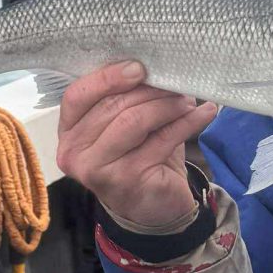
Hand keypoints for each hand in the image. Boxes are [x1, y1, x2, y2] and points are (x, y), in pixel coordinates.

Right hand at [57, 63, 218, 232]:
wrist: (153, 207)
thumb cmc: (138, 157)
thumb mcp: (125, 125)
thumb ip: (126, 98)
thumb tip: (156, 66)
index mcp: (68, 132)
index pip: (77, 96)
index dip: (107, 78)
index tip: (140, 67)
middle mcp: (74, 153)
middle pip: (111, 106)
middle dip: (149, 90)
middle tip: (177, 84)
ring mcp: (97, 170)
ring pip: (134, 121)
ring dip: (166, 105)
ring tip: (187, 100)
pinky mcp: (126, 180)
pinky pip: (160, 140)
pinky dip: (186, 123)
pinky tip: (203, 114)